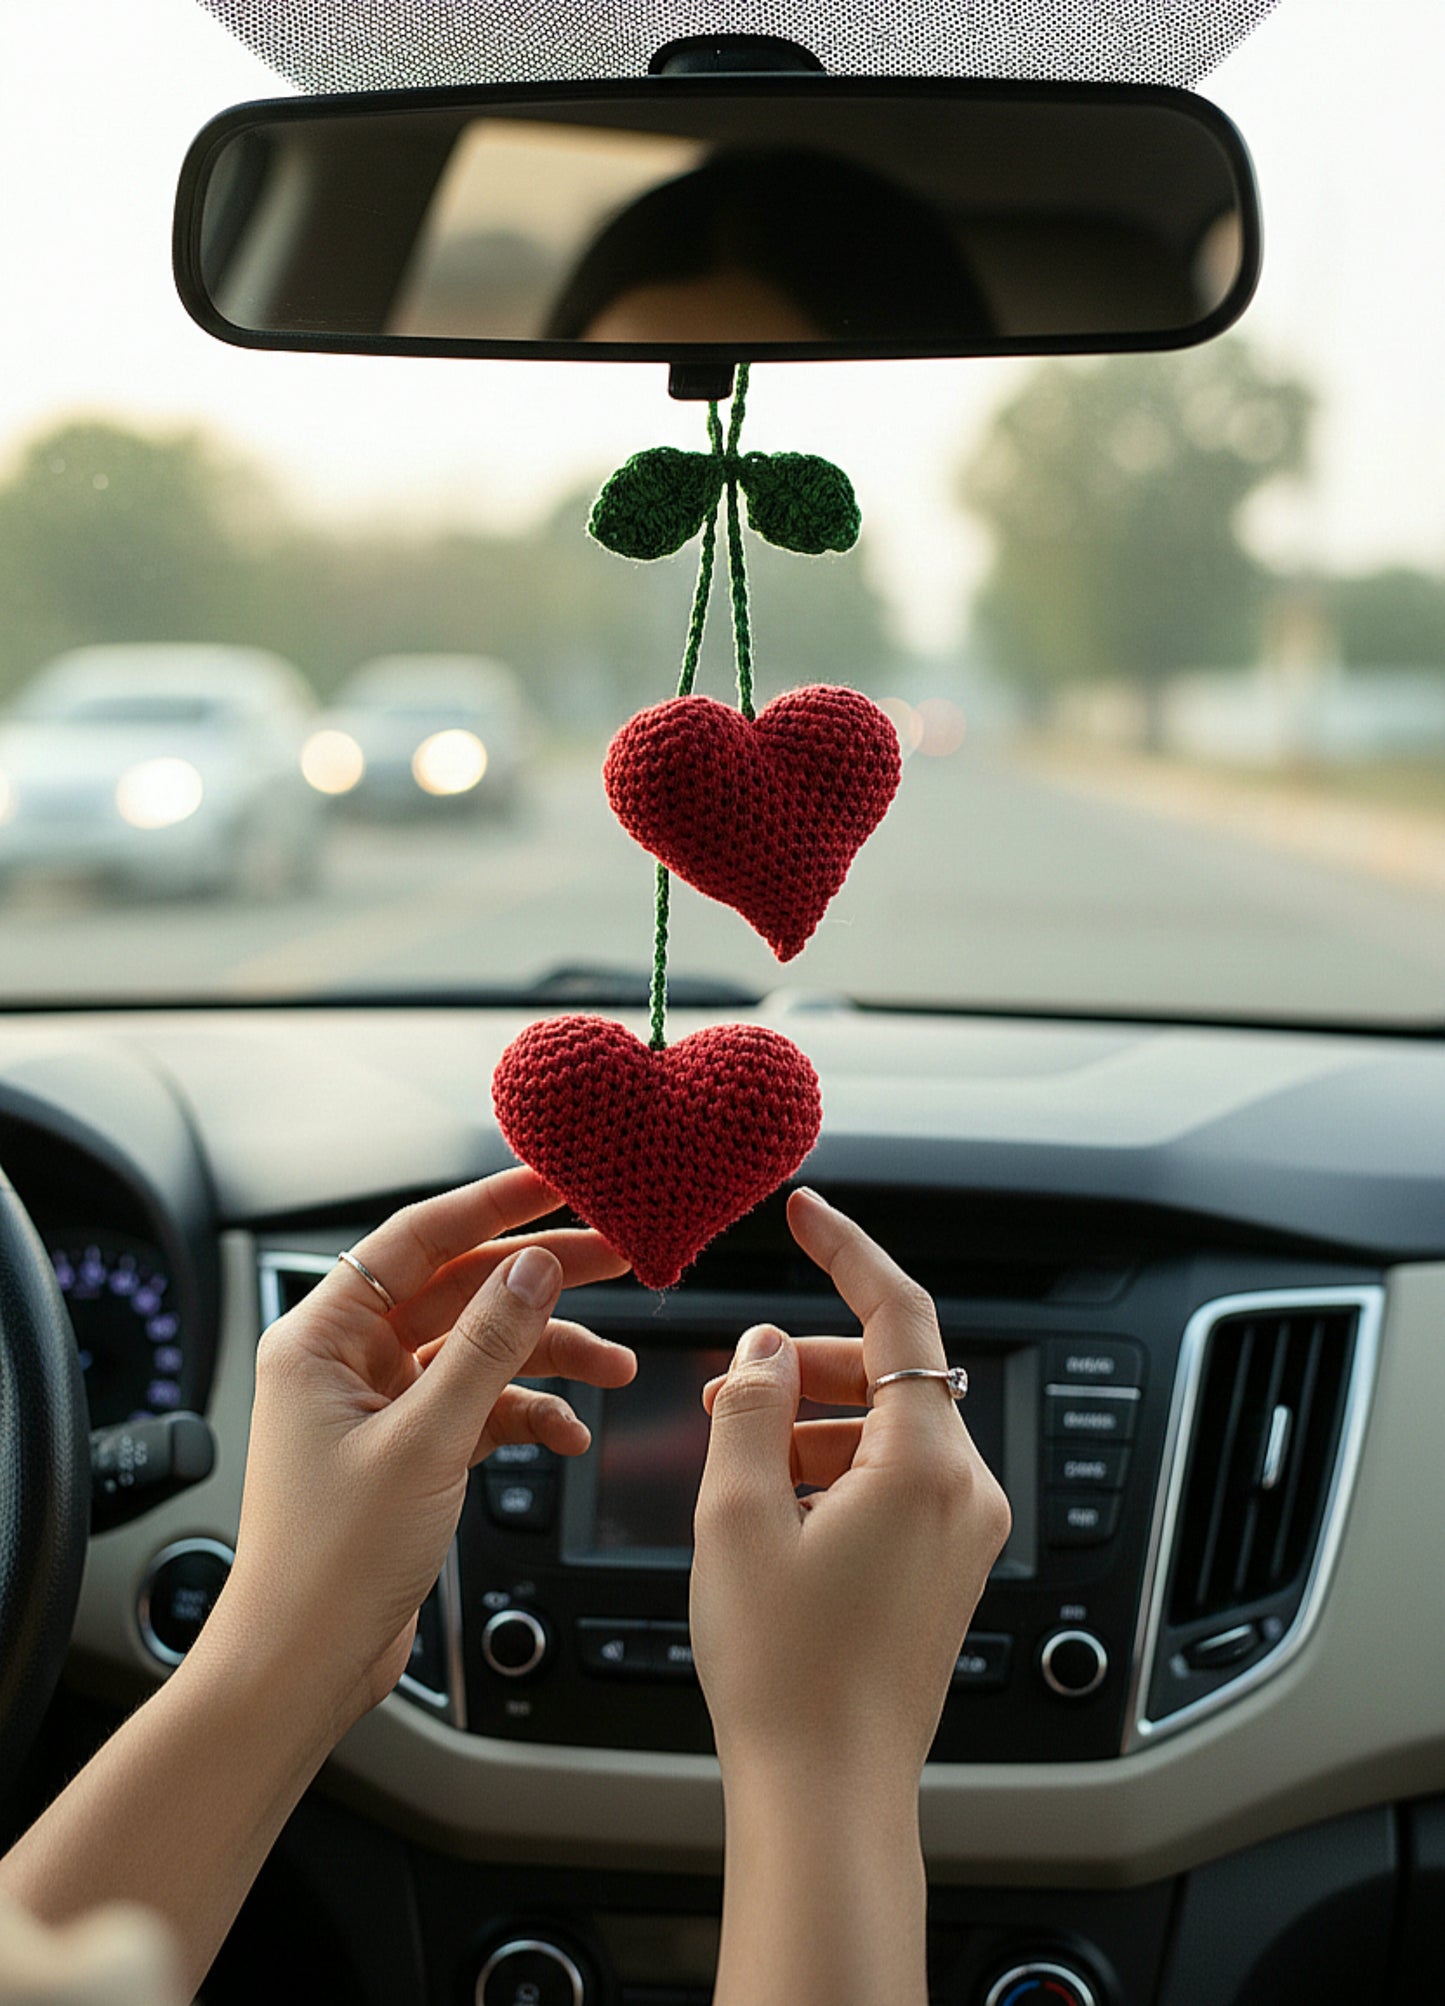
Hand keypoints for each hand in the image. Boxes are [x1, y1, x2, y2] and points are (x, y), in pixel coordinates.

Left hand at [213, 1167, 634, 1733]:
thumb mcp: (423, 1441)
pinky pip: (482, 1408)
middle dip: (541, 1279)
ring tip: (616, 1365)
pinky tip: (569, 1435)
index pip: (416, 1238)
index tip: (557, 1182)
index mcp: (322, 1337)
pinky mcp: (408, 1451)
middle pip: (459, 1288)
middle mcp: (347, 1360)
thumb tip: (534, 1267)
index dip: (491, 1205)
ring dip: (548, 1356)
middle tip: (616, 1255)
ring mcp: (380, 1406)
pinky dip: (528, 1416)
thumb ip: (486, 1347)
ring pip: (480, 1350)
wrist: (302, 1666)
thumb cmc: (328, 1562)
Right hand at [691, 1188, 1010, 1785]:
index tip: (805, 1213)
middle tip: (729, 1384)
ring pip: (889, 1427)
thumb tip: (763, 1345)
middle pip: (890, 1373)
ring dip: (812, 1418)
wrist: (829, 1791)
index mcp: (924, 1465)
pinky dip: (835, 1464)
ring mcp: (962, 1533)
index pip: (899, 1315)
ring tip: (736, 1451)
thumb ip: (750, 1409)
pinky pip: (896, 1478)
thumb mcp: (737, 1517)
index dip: (848, 1251)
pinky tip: (774, 1498)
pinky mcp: (946, 1566)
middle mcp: (963, 1491)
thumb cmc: (785, 1671)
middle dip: (805, 1362)